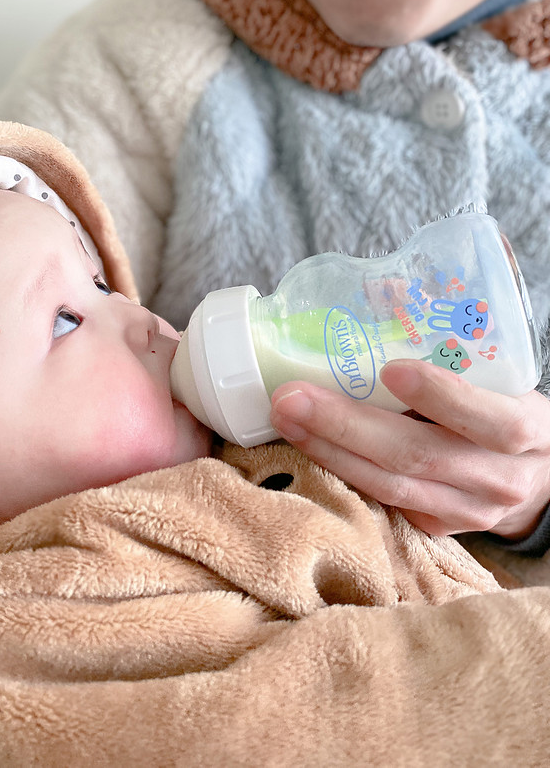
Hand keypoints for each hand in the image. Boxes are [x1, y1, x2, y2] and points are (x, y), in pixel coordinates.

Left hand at [270, 359, 549, 539]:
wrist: (536, 476)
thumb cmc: (507, 407)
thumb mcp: (503, 376)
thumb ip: (460, 341)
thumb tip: (391, 285)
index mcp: (528, 429)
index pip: (491, 420)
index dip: (442, 397)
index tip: (391, 369)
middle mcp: (499, 477)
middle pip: (418, 455)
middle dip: (348, 426)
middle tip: (293, 396)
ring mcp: (468, 509)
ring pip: (391, 485)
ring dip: (330, 450)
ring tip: (285, 417)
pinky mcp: (437, 526)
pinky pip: (382, 499)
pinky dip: (340, 469)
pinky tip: (307, 441)